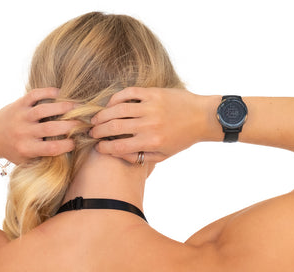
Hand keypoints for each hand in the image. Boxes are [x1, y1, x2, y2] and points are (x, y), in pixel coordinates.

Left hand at [0, 88, 76, 164]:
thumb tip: (67, 158)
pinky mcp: (19, 103)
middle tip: (84, 123)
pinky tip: (60, 94)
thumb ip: (43, 160)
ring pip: (46, 109)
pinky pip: (36, 95)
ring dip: (64, 107)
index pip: (52, 148)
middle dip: (71, 125)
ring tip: (77, 107)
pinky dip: (49, 92)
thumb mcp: (26, 161)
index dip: (68, 145)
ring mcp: (22, 116)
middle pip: (52, 128)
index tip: (77, 142)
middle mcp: (24, 133)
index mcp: (27, 149)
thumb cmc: (14, 151)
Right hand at [89, 87, 207, 163]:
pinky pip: (129, 93)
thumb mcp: (162, 155)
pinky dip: (116, 98)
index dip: (104, 148)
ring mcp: (150, 106)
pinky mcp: (153, 93)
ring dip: (103, 114)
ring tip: (96, 119)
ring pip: (118, 109)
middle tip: (92, 132)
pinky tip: (111, 104)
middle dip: (99, 131)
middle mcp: (149, 125)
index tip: (98, 148)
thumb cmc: (181, 139)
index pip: (120, 147)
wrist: (201, 117)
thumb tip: (120, 154)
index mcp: (151, 142)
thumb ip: (141, 156)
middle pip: (114, 127)